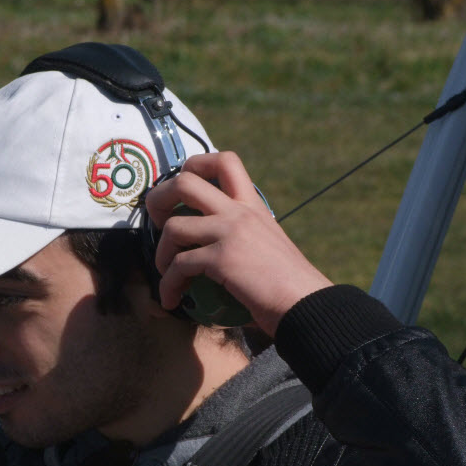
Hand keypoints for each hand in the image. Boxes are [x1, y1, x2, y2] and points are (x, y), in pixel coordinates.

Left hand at [144, 152, 331, 336]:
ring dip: (162, 253)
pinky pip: (179, 265)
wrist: (307, 305)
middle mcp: (240, 211)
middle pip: (185, 181)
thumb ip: (241, 235)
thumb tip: (210, 247)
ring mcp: (230, 232)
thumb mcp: (267, 244)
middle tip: (158, 224)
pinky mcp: (222, 258)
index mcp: (252, 205)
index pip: (225, 160)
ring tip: (166, 273)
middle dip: (158, 200)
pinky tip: (172, 299)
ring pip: (173, 226)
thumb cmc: (288, 284)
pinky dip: (168, 285)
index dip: (194, 166)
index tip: (180, 193)